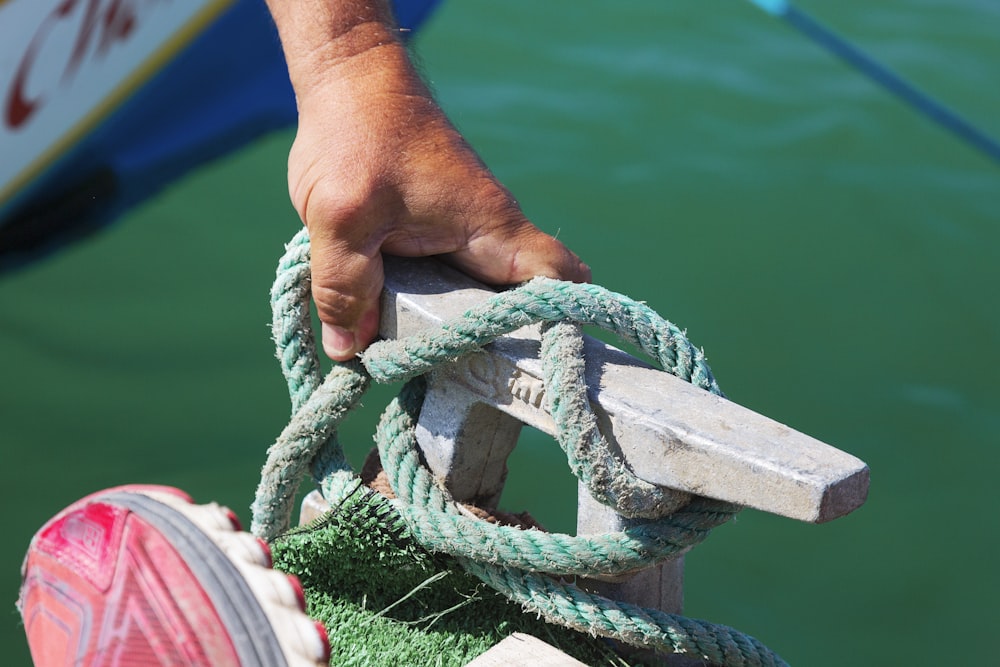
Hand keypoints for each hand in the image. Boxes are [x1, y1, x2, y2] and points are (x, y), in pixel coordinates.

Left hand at [285, 39, 589, 360]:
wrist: (349, 80)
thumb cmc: (359, 133)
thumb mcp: (343, 216)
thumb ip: (345, 286)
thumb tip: (349, 352)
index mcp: (490, 227)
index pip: (555, 281)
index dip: (560, 327)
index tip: (544, 369)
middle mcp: (487, 236)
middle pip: (517, 305)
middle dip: (501, 348)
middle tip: (470, 391)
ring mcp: (462, 238)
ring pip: (475, 298)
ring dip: (456, 332)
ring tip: (431, 377)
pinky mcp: (434, 237)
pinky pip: (442, 285)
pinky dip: (425, 310)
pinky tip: (394, 336)